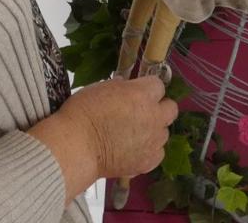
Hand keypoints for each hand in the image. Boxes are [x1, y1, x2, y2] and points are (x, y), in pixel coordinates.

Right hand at [26, 75, 177, 203]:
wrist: (76, 146)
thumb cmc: (83, 112)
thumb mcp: (101, 88)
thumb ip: (121, 88)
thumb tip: (126, 88)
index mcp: (142, 94)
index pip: (158, 85)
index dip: (147, 89)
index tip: (137, 93)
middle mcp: (153, 116)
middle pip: (171, 108)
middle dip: (159, 108)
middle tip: (141, 113)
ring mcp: (153, 141)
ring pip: (164, 132)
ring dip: (152, 131)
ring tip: (132, 135)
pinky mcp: (149, 161)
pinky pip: (157, 153)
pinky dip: (148, 151)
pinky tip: (132, 150)